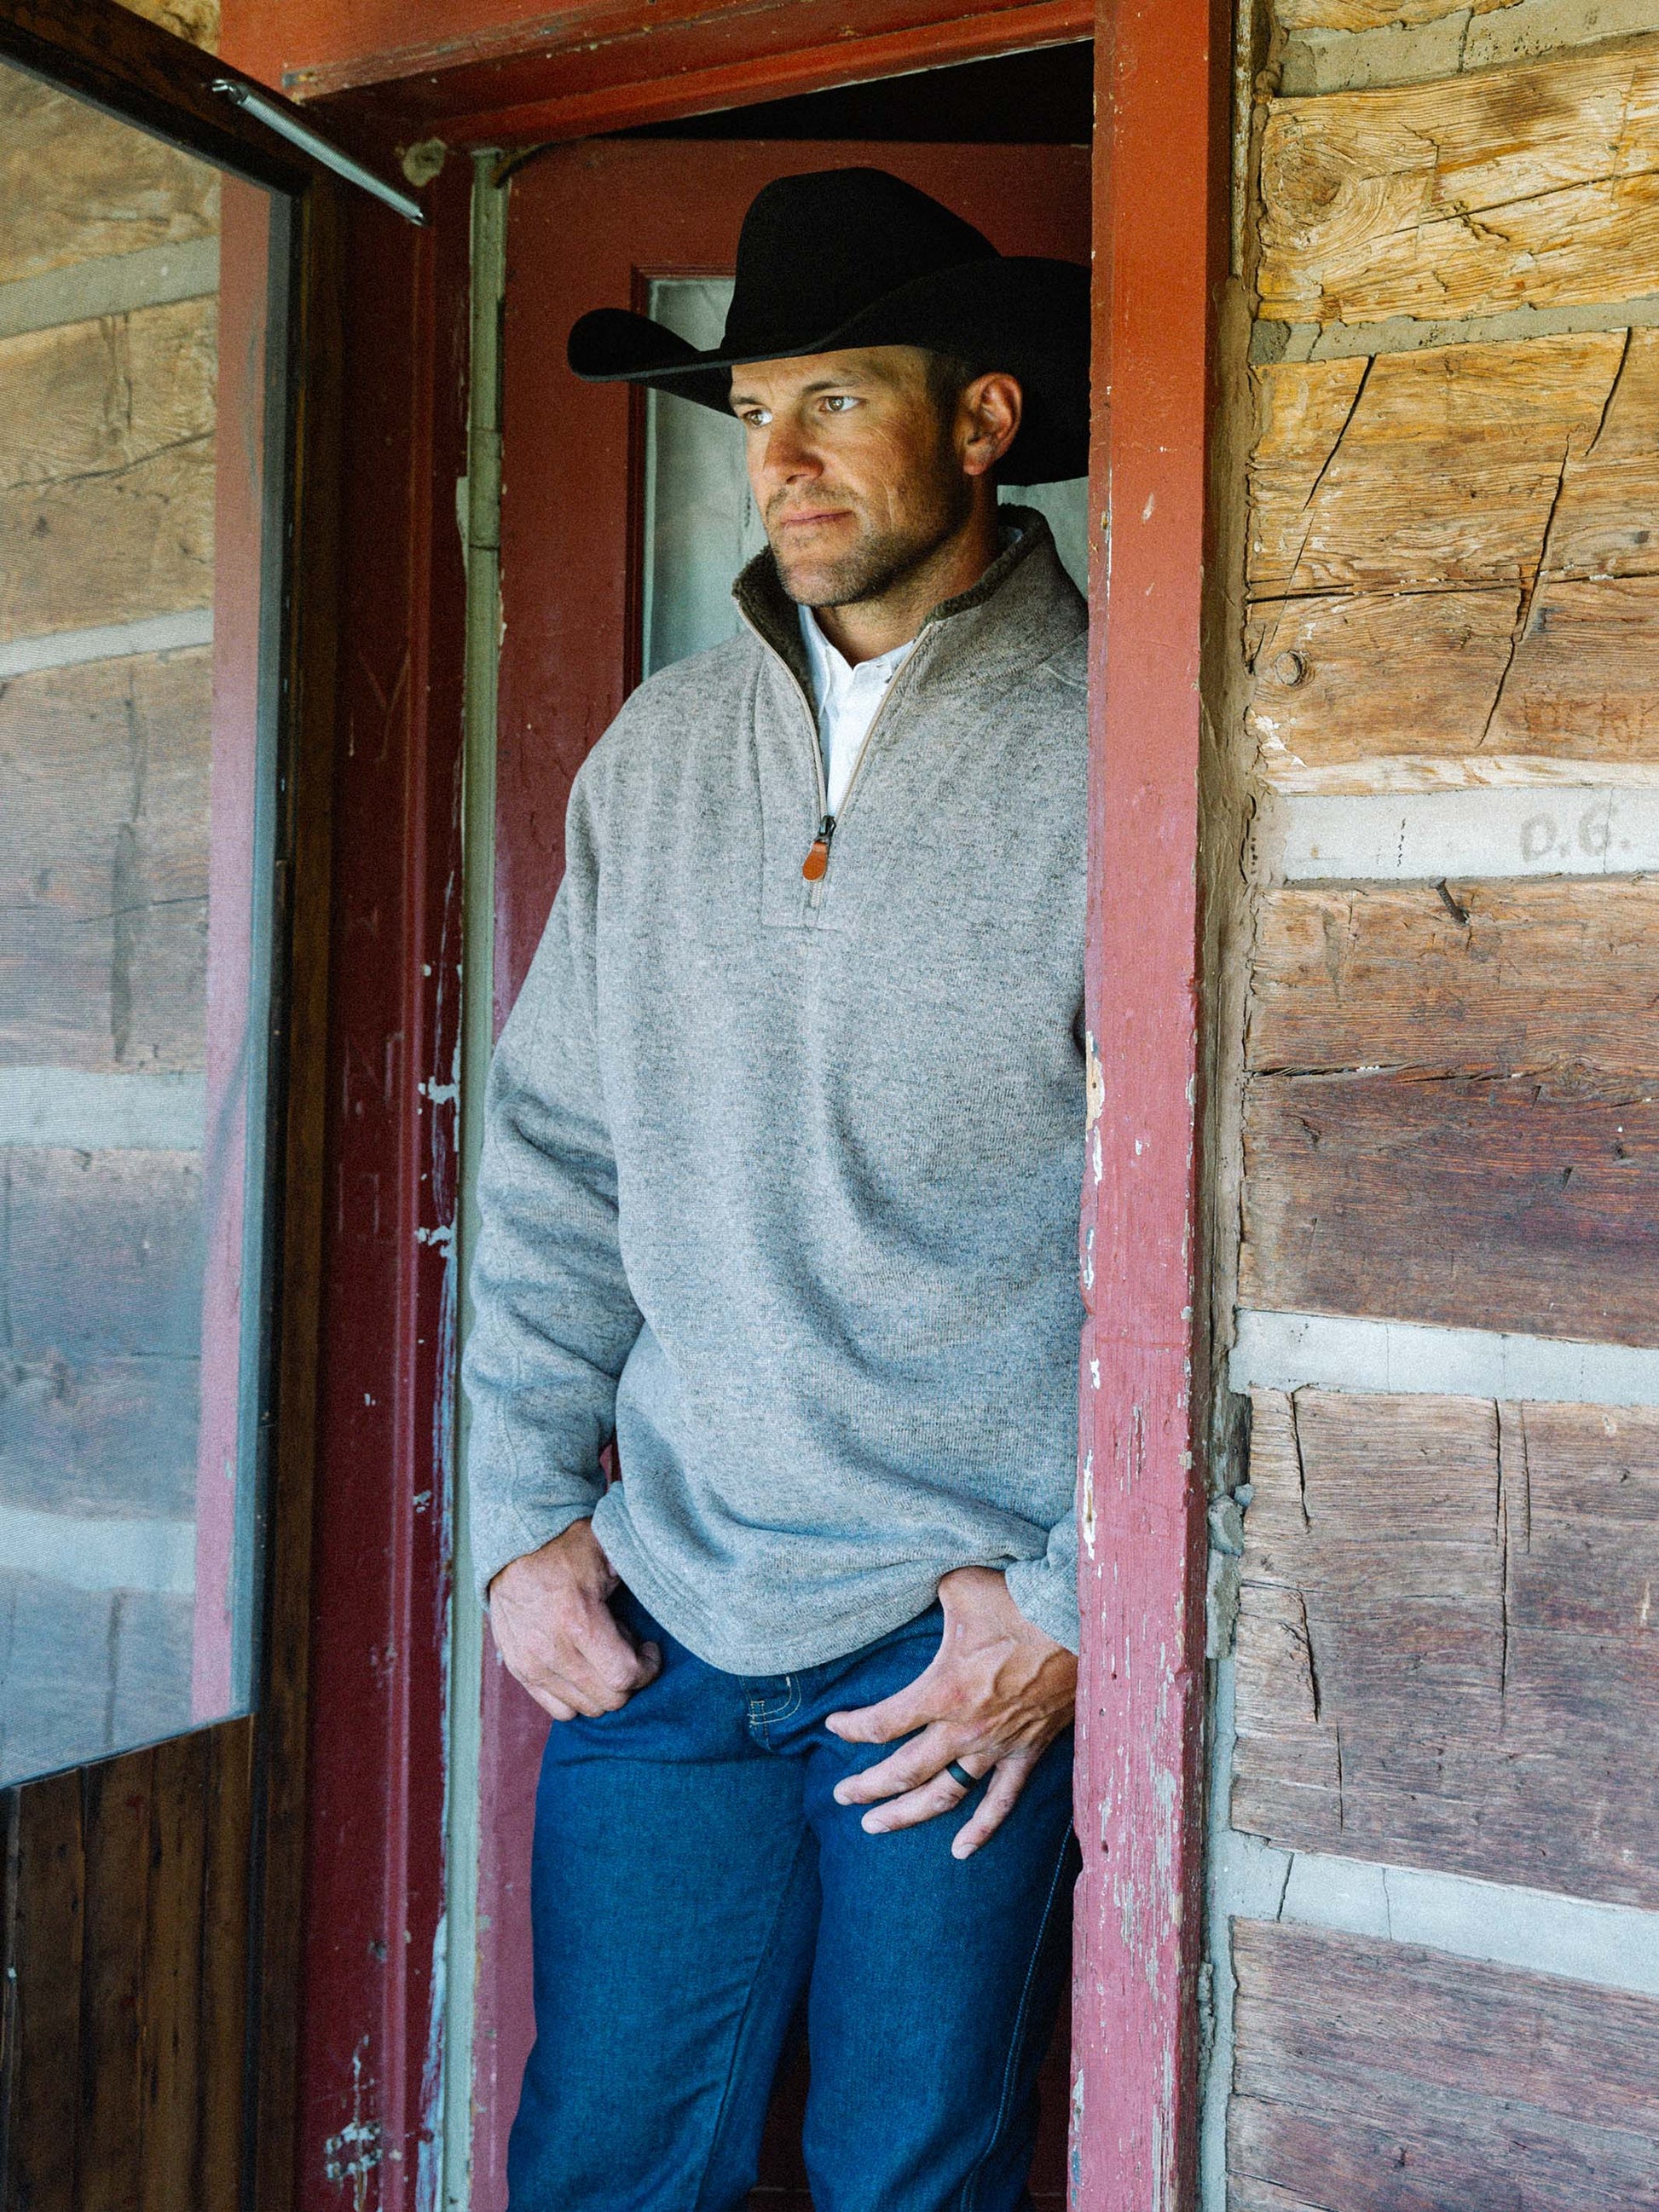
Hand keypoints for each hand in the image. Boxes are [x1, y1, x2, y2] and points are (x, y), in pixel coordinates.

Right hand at [488, 1519, 660, 1722]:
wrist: (510, 1546)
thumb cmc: (564, 1544)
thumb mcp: (608, 1550)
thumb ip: (637, 1574)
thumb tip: (668, 1590)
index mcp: (577, 1620)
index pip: (624, 1675)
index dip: (648, 1667)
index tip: (649, 1648)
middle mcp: (552, 1650)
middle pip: (609, 1698)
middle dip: (629, 1678)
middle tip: (626, 1646)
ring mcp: (531, 1664)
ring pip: (586, 1708)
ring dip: (604, 1687)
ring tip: (602, 1653)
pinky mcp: (519, 1670)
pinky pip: (558, 1709)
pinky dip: (578, 1697)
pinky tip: (584, 1667)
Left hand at [825, 1566, 1076, 1858]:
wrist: (1078, 1620)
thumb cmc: (1017, 1600)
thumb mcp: (958, 1587)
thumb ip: (927, 1595)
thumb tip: (909, 1584)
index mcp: (943, 1690)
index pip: (882, 1723)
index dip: (851, 1728)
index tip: (834, 1725)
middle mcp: (965, 1728)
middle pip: (902, 1771)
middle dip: (866, 1788)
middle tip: (841, 1796)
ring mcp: (997, 1746)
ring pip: (943, 1796)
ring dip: (906, 1815)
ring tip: (874, 1827)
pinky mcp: (1027, 1752)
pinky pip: (1002, 1802)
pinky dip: (981, 1830)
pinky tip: (960, 1851)